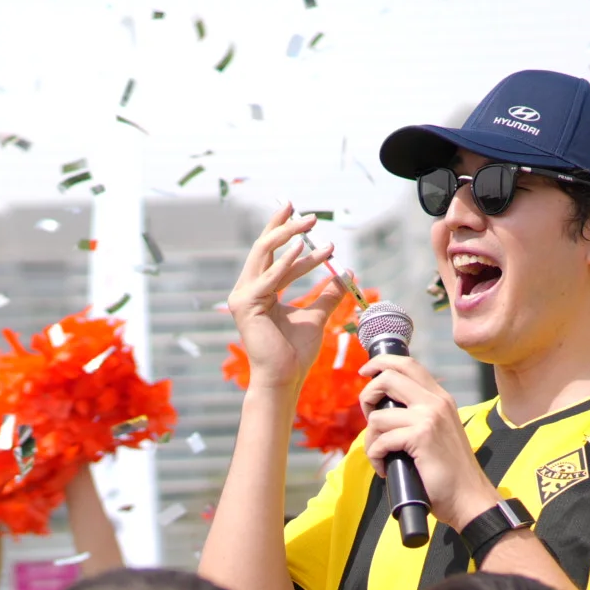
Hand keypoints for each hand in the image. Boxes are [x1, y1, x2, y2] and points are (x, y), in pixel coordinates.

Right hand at [227, 205, 346, 390]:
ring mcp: (243, 297)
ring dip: (289, 235)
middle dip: (283, 225)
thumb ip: (328, 295)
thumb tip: (346, 273)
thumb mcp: (316, 316)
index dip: (284, 231)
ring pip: (264, 254)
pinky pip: (268, 277)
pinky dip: (286, 262)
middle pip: (263, 247)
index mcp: (258, 291)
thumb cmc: (295, 353)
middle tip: (304, 210)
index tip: (305, 218)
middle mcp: (246, 290)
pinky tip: (302, 248)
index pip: (270, 253)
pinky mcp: (246, 305)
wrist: (284, 378)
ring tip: (311, 224)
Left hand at [358, 355, 493, 529]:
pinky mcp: (421, 437)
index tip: (365, 373)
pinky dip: (376, 457)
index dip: (381, 363)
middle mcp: (436, 402)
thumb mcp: (437, 432)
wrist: (468, 497)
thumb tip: (382, 410)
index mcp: (440, 398)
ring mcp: (429, 417)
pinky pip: (381, 441)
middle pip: (387, 377)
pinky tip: (385, 468)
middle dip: (367, 397)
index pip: (408, 364)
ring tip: (380, 454)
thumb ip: (418, 414)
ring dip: (370, 439)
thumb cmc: (448, 471)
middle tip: (370, 420)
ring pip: (378, 415)